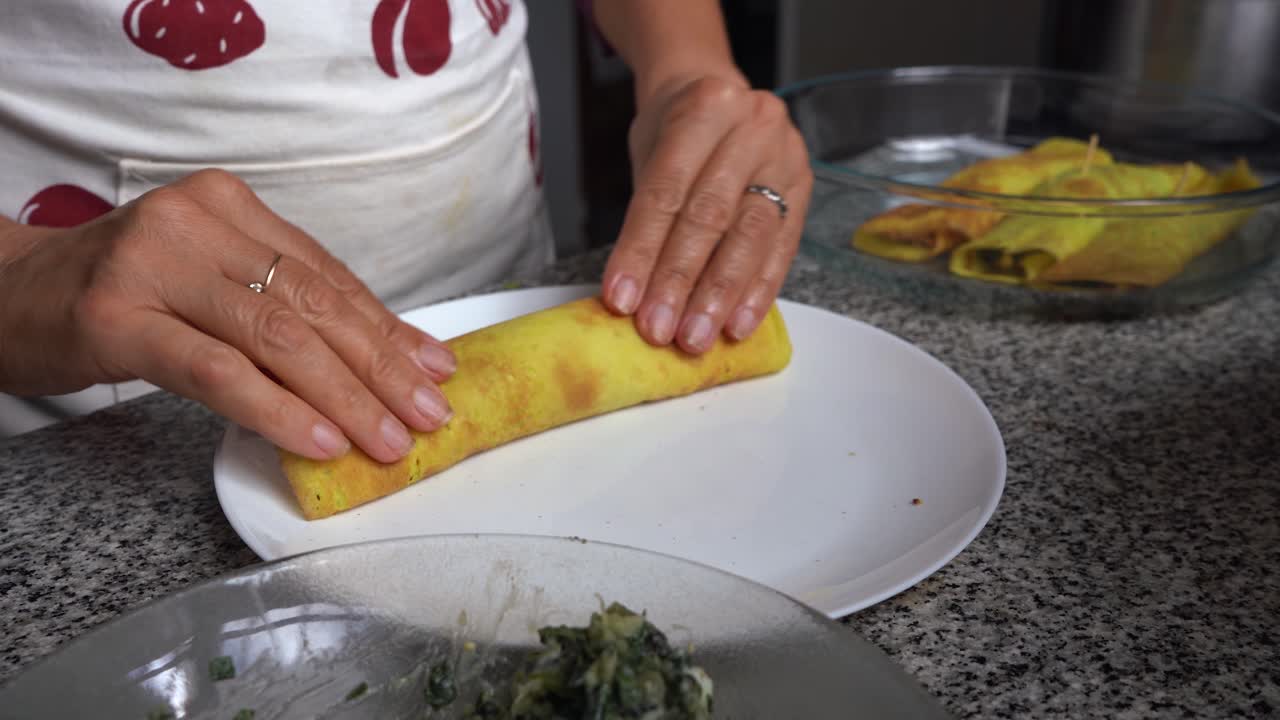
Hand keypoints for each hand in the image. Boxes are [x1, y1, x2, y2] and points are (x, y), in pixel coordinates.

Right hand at [0, 170, 455, 462]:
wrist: (5, 296)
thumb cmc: (121, 297)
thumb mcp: (213, 286)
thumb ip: (294, 309)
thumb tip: (399, 355)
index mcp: (230, 206)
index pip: (328, 276)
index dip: (389, 329)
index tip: (437, 373)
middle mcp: (197, 221)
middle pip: (314, 305)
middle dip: (382, 369)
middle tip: (429, 417)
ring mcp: (154, 264)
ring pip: (277, 338)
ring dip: (345, 397)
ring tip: (388, 440)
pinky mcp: (117, 318)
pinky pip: (217, 371)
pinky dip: (277, 409)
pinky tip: (320, 441)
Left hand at [601, 74, 812, 353]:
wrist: (719, 92)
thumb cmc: (677, 128)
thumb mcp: (650, 149)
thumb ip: (647, 212)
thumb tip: (631, 292)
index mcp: (704, 108)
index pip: (666, 190)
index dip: (641, 250)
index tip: (622, 299)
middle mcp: (752, 128)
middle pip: (710, 216)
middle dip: (680, 280)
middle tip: (659, 329)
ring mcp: (785, 158)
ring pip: (750, 236)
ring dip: (720, 295)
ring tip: (695, 337)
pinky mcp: (804, 189)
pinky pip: (781, 249)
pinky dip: (757, 292)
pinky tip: (737, 325)